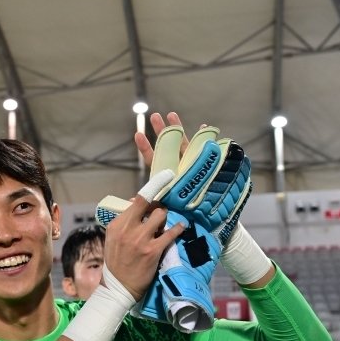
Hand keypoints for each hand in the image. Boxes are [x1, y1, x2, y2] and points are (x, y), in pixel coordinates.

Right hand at [101, 178, 184, 300]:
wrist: (118, 287)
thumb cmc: (116, 262)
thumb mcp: (113, 239)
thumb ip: (125, 221)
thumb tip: (137, 201)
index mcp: (117, 224)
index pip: (137, 200)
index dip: (152, 188)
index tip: (164, 177)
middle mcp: (128, 229)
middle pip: (150, 204)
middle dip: (159, 204)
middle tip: (163, 208)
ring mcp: (140, 240)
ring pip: (160, 215)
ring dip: (166, 217)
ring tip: (166, 223)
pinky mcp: (153, 251)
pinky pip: (170, 233)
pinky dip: (178, 228)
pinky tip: (181, 227)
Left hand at [136, 111, 251, 245]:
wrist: (209, 225)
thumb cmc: (185, 218)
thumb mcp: (165, 210)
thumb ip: (149, 204)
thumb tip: (130, 201)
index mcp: (168, 177)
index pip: (155, 160)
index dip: (146, 148)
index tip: (138, 134)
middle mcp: (180, 169)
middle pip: (169, 147)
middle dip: (162, 131)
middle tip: (154, 116)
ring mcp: (193, 167)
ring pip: (185, 145)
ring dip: (179, 130)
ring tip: (172, 115)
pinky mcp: (207, 169)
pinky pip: (206, 153)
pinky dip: (205, 140)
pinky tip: (205, 128)